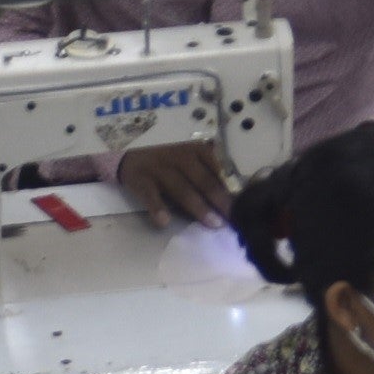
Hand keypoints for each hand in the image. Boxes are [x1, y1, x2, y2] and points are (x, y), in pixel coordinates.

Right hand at [116, 140, 232, 229]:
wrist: (131, 161)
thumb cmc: (169, 164)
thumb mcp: (190, 161)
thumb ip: (207, 174)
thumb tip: (231, 197)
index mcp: (196, 150)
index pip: (217, 169)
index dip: (229, 188)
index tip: (242, 205)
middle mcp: (180, 156)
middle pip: (203, 180)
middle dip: (219, 199)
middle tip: (233, 217)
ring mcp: (161, 169)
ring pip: (182, 189)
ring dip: (198, 207)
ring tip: (212, 223)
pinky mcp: (142, 181)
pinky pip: (151, 196)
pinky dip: (158, 208)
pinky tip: (164, 222)